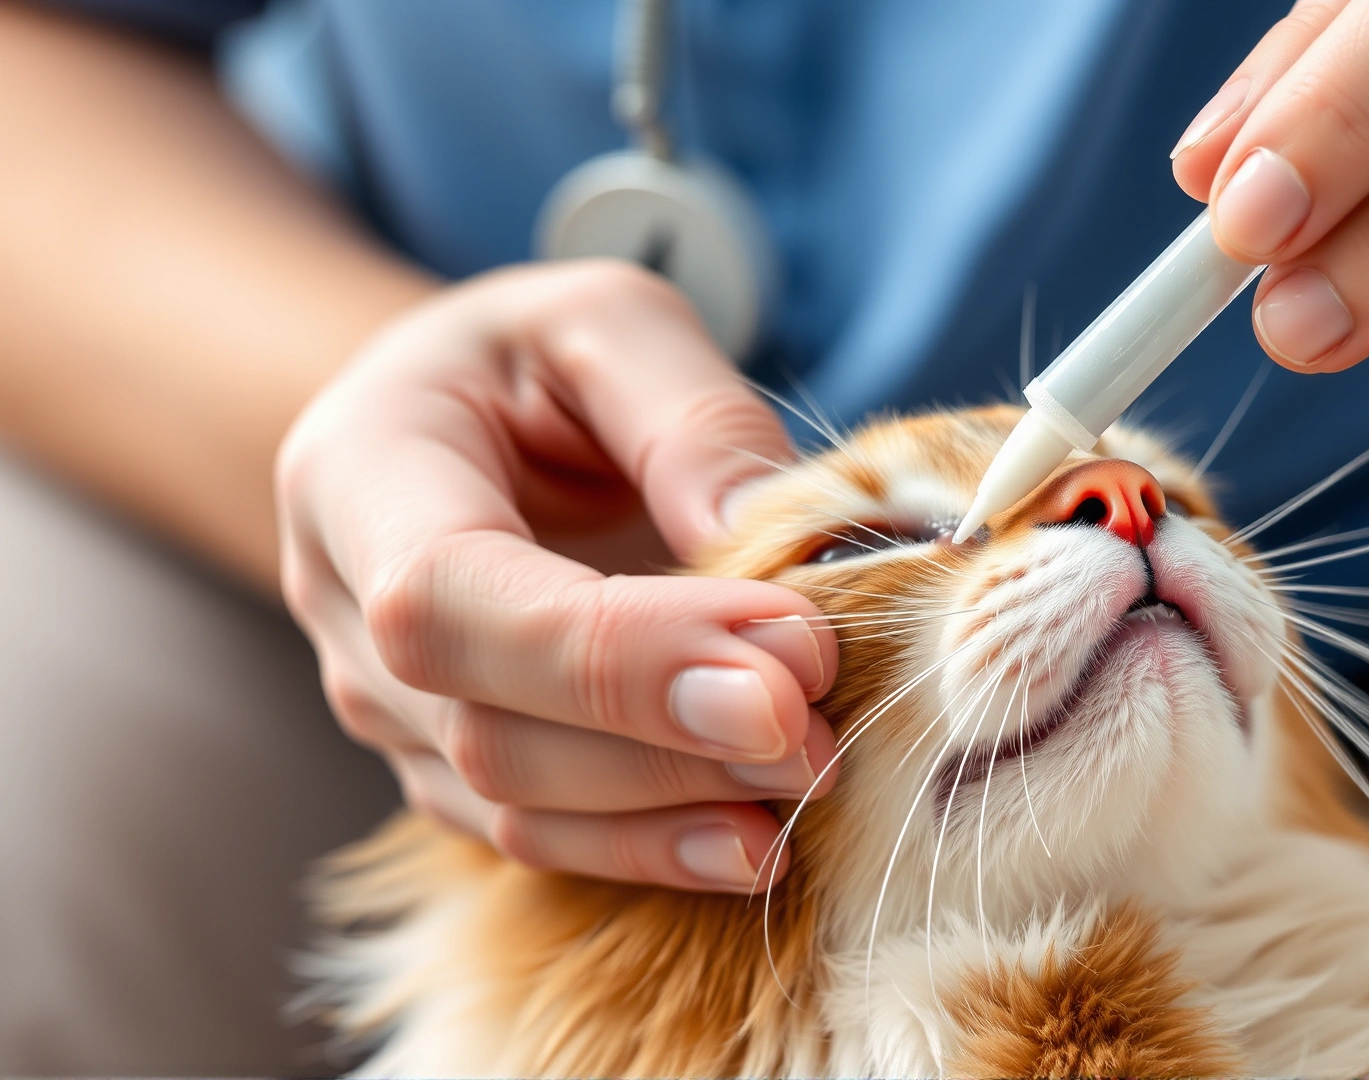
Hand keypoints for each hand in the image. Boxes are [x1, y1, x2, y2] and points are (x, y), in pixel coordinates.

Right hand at [277, 261, 839, 891]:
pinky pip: (541, 839)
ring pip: (517, 805)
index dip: (619, 648)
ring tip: (811, 780)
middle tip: (823, 725)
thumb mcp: (611, 324)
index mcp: (359, 474)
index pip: (449, 596)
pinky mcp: (449, 771)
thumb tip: (796, 544)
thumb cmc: (532, 362)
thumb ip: (692, 420)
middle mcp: (344, 612)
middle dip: (670, 740)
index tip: (785, 650)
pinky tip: (759, 844)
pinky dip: (655, 850)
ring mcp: (389, 711)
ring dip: (675, 810)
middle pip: (489, 726)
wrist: (451, 425)